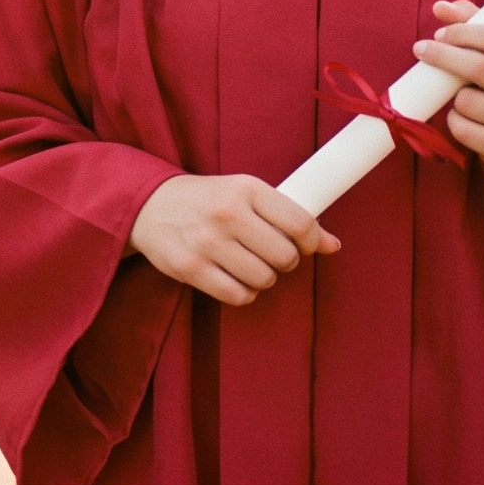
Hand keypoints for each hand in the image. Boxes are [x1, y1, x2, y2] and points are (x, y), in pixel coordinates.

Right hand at [128, 174, 339, 305]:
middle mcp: (228, 213)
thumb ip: (289, 216)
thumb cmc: (209, 200)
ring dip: (262, 278)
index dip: (311, 241)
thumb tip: (333, 245)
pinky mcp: (191, 268)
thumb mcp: (247, 194)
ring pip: (264, 279)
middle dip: (284, 261)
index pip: (301, 223)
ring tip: (247, 263)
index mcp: (246, 189)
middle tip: (269, 253)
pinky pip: (239, 296)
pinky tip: (233, 277)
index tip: (303, 244)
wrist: (150, 205)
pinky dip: (243, 293)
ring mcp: (207, 242)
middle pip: (285, 257)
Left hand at [412, 0, 483, 176]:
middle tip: (421, 49)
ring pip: (468, 101)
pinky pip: (463, 130)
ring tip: (458, 93)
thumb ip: (472, 23)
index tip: (440, 33)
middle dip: (444, 56)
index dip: (464, 32)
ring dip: (452, 95)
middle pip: (480, 68)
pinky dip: (454, 120)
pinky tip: (463, 117)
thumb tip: (440, 7)